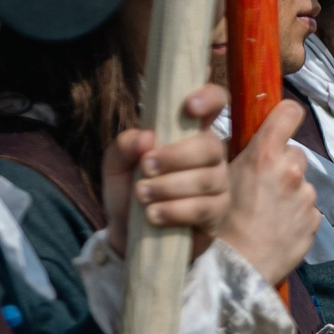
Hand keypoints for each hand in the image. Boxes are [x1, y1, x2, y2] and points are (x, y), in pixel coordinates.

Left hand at [102, 85, 231, 257]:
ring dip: (170, 186)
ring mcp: (218, 185)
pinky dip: (176, 210)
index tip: (189, 107)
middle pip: (211, 145)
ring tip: (142, 195)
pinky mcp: (217, 214)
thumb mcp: (116, 166)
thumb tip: (147, 137)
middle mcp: (210, 155)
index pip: (216, 102)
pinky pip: (204, 208)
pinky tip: (154, 215)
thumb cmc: (128, 192)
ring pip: (207, 179)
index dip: (209, 97)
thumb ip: (124, 146)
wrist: (129, 236)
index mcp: (189, 132)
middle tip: (145, 167)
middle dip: (176, 157)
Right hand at [217, 100, 322, 281]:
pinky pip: (306, 210)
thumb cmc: (215, 224)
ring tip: (265, 213)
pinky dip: (294, 215)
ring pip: (300, 184)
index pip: (289, 113)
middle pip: (293, 153)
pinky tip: (274, 228)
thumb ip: (234, 155)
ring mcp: (306, 197)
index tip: (279, 122)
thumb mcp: (215, 179)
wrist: (233, 268)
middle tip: (260, 185)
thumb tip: (238, 141)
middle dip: (280, 164)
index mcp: (265, 155)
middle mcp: (291, 171)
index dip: (284, 116)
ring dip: (287, 192)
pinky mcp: (314, 221)